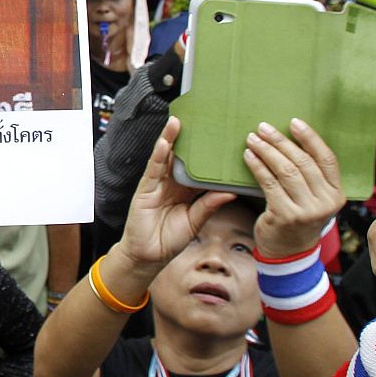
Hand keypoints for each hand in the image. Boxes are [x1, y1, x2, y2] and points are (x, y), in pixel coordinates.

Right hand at [114, 118, 236, 283]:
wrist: (149, 256)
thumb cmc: (170, 240)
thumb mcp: (196, 222)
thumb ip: (209, 205)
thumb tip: (229, 192)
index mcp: (186, 191)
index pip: (197, 167)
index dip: (205, 153)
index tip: (218, 138)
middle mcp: (171, 184)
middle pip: (180, 157)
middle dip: (187, 139)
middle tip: (198, 120)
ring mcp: (157, 185)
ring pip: (164, 158)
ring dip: (170, 139)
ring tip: (178, 122)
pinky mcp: (145, 189)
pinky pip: (153, 170)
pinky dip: (158, 156)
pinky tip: (164, 143)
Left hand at [244, 119, 343, 257]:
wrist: (288, 251)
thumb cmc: (299, 216)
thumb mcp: (314, 198)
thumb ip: (311, 176)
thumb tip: (290, 138)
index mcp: (336, 194)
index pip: (327, 159)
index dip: (310, 138)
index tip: (294, 122)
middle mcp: (325, 202)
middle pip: (303, 162)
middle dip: (281, 141)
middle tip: (263, 128)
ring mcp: (306, 210)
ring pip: (285, 171)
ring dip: (266, 151)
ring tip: (252, 139)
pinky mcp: (285, 216)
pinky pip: (269, 183)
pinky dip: (257, 166)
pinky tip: (248, 156)